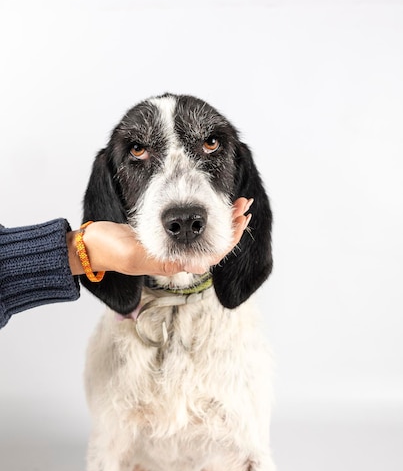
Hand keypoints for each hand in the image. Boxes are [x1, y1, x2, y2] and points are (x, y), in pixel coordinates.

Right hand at [67, 198, 252, 276]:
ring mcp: (170, 247)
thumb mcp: (137, 257)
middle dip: (231, 225)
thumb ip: (166, 264)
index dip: (230, 239)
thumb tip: (199, 268)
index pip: (211, 255)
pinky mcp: (163, 235)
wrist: (90, 245)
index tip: (241, 220)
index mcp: (173, 264)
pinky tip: (210, 207)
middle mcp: (175, 257)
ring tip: (235, 203)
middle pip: (212, 244)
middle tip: (244, 204)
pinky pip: (191, 229)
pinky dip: (204, 217)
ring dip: (221, 220)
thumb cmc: (110, 250)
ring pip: (204, 235)